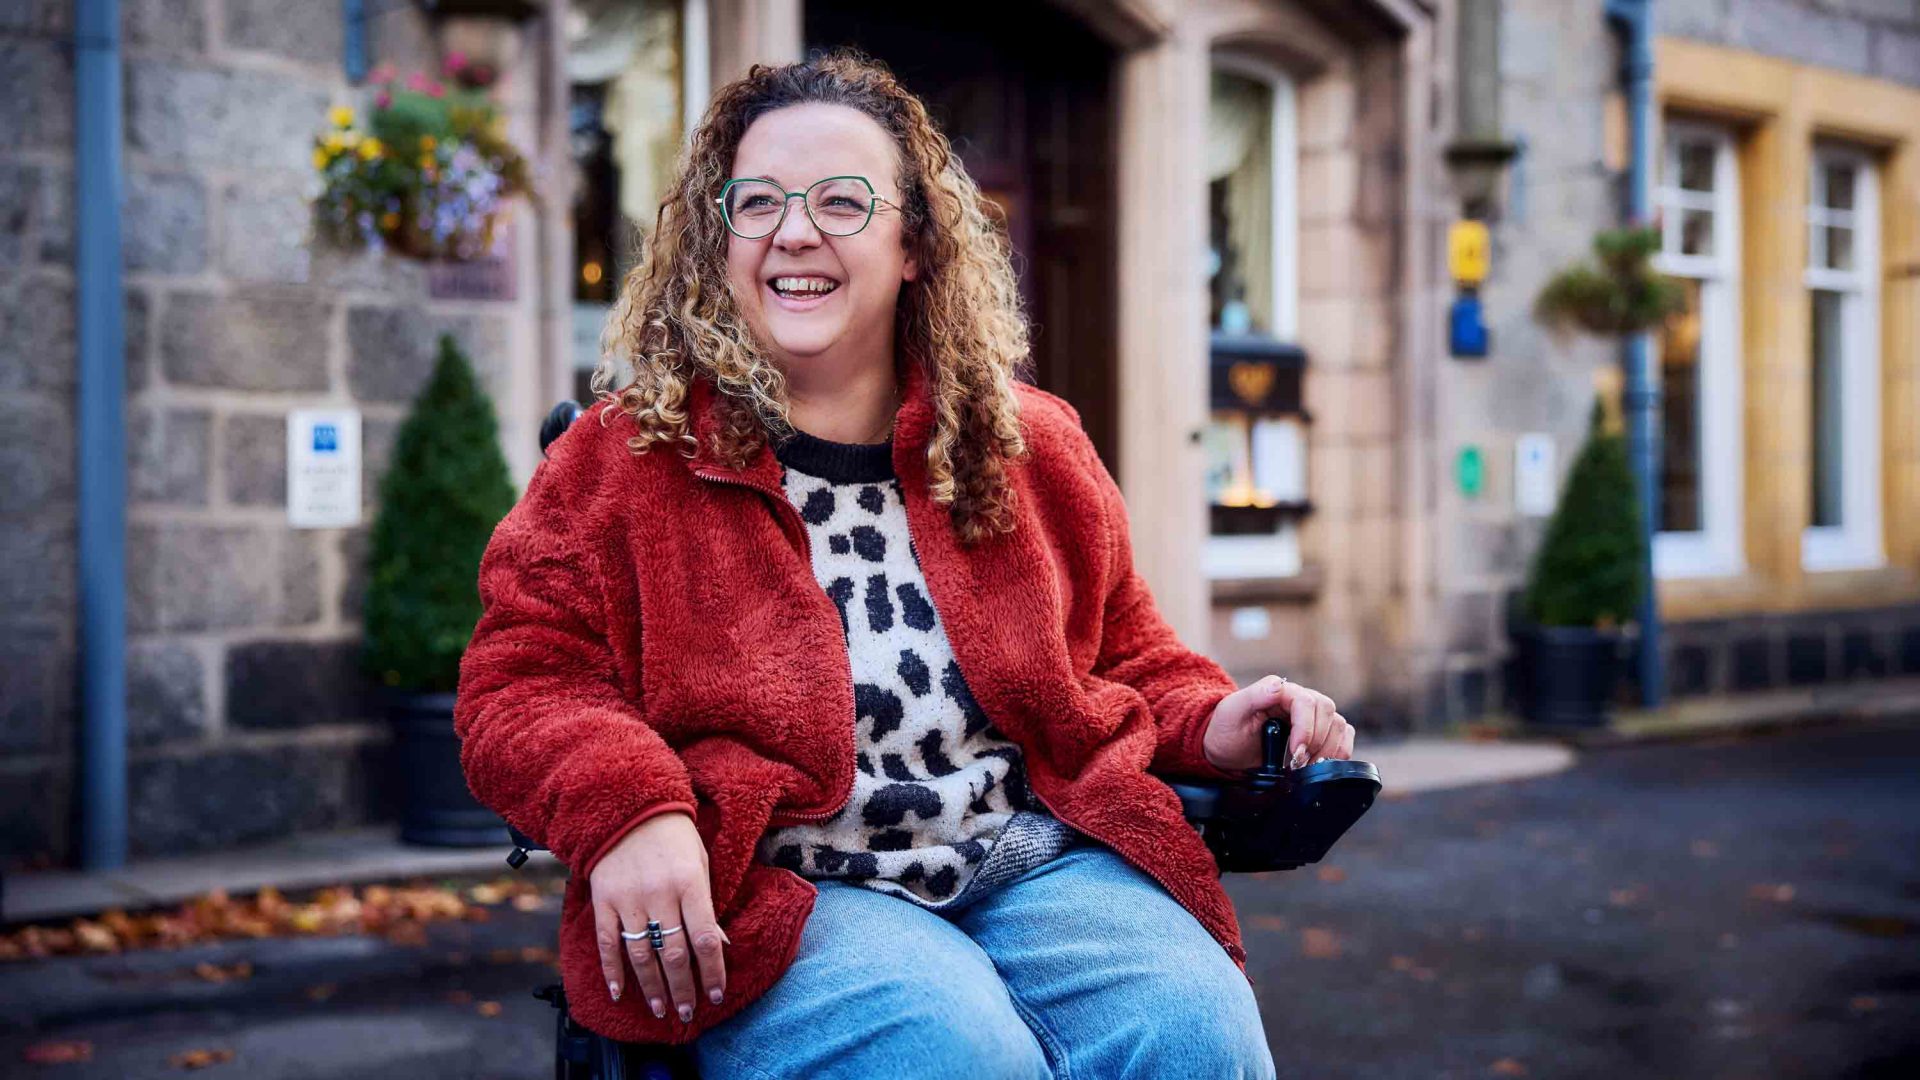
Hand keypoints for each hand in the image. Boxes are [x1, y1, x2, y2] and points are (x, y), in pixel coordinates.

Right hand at [589, 810, 729, 1022]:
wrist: (629, 806)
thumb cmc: (674, 836)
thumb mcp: (700, 862)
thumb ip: (707, 904)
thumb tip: (718, 945)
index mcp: (690, 884)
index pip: (705, 938)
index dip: (712, 971)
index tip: (716, 994)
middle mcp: (660, 895)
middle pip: (674, 954)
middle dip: (683, 989)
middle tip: (688, 1012)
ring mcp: (629, 899)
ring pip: (641, 954)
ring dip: (651, 987)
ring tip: (660, 1009)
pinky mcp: (604, 900)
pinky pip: (607, 942)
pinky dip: (612, 970)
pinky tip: (618, 992)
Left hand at [1202, 675, 1352, 773]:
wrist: (1226, 750)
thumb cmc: (1226, 730)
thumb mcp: (1232, 712)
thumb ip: (1255, 695)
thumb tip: (1280, 685)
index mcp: (1281, 690)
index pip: (1307, 702)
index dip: (1306, 728)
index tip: (1296, 752)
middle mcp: (1300, 700)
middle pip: (1327, 713)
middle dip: (1317, 743)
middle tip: (1298, 764)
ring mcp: (1312, 716)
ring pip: (1339, 725)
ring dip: (1328, 750)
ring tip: (1306, 768)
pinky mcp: (1320, 732)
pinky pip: (1343, 736)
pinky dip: (1338, 752)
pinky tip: (1321, 765)